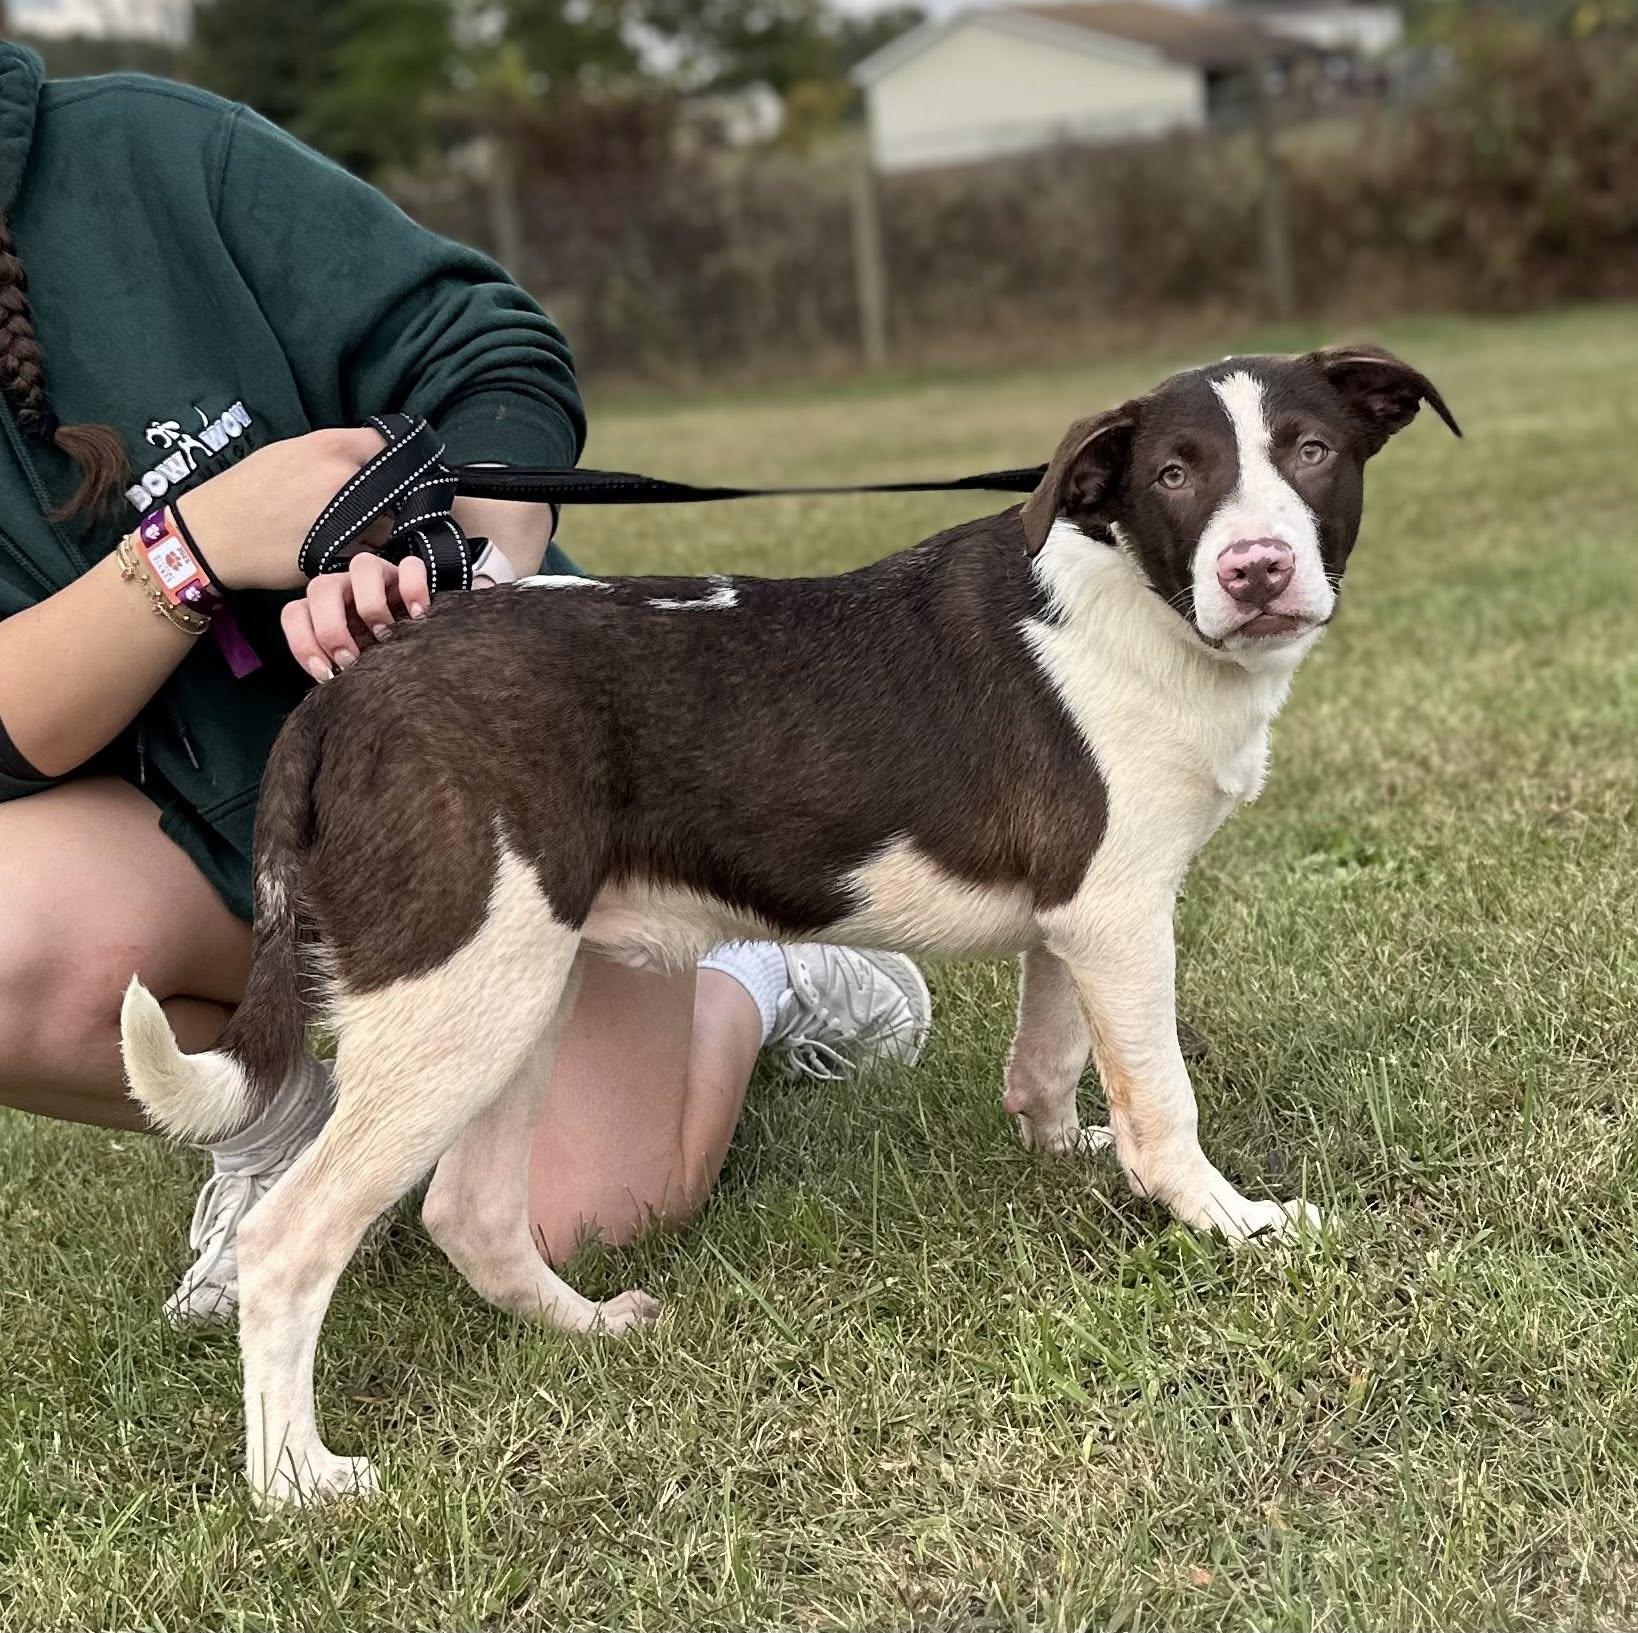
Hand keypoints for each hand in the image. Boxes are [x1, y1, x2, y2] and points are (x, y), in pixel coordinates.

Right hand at [174, 428, 385, 592]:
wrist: (212, 536)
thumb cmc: (244, 492)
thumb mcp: (285, 454)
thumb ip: (329, 454)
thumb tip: (363, 459)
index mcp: (329, 446)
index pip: (386, 444)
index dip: (389, 458)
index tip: (383, 470)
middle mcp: (344, 477)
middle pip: (394, 487)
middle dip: (386, 497)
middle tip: (364, 507)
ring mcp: (348, 517)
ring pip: (388, 523)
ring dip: (377, 529)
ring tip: (346, 532)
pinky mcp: (345, 553)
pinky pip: (371, 553)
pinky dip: (362, 553)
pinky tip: (338, 551)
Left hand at [281, 552, 429, 681]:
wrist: (418, 649)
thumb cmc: (377, 660)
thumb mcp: (352, 666)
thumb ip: (335, 669)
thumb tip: (328, 683)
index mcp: (322, 610)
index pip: (295, 613)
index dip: (303, 643)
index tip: (325, 673)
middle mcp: (345, 588)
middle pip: (321, 587)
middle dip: (332, 628)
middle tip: (350, 659)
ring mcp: (376, 576)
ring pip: (362, 565)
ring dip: (371, 604)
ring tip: (385, 635)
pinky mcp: (407, 574)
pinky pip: (410, 566)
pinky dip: (413, 588)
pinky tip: (418, 615)